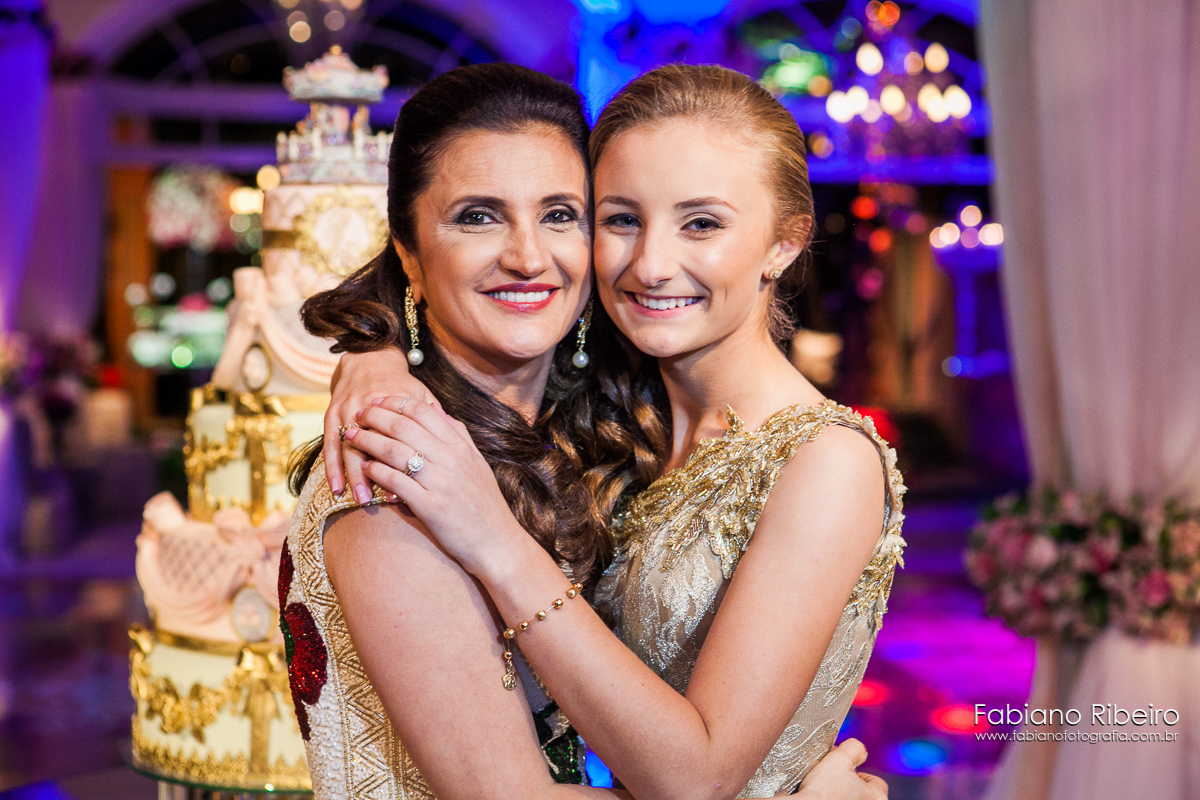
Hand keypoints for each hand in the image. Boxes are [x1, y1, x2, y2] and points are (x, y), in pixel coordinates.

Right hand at [324, 349, 438, 500]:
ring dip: (352, 475)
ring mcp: (346, 409)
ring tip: (361, 499)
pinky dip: (331, 467)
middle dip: (374, 473)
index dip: (404, 460)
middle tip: (384, 498)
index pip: (399, 434)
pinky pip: (330, 445)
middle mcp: (366, 404)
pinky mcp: (332, 415)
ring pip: (347, 447)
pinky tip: (336, 488)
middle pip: (370, 443)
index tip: (412, 485)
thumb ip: (434, 416)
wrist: (369, 361)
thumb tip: (452, 435)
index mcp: (394, 400)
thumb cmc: (401, 385)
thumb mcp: (421, 394)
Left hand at [343, 398, 519, 577]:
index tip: (378, 401)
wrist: (497, 543)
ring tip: (352, 437)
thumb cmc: (485, 504)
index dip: (396, 402)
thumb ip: (459, 435)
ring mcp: (440, 482)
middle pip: (404, 426)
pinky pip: (396, 482)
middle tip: (358, 413)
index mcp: (460, 446)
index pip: (423, 411)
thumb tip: (438, 411)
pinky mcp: (430, 506)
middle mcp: (450, 459)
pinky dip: (377, 471)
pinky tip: (364, 468)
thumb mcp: (477, 463)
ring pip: (395, 451)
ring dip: (369, 440)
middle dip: (376, 416)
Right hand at [796, 739, 887, 799]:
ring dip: (839, 791)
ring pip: (849, 797)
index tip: (844, 769)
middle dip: (847, 781)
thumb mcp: (839, 759)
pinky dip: (831, 798)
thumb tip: (860, 749)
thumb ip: (854, 748)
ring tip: (823, 786)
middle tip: (831, 775)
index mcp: (877, 798)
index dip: (858, 771)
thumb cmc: (824, 790)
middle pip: (861, 790)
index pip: (876, 781)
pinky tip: (820, 796)